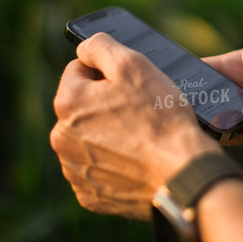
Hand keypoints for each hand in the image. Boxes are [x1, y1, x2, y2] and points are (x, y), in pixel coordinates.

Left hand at [50, 33, 220, 219]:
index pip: (78, 70)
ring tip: (140, 136)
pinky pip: (97, 169)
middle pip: (82, 106)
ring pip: (89, 138)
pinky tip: (135, 160)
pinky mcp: (90, 195)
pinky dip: (113, 163)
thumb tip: (84, 48)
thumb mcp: (134, 64)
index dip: (107, 73)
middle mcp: (61, 138)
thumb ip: (100, 46)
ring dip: (108, 132)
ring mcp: (74, 170)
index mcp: (67, 102)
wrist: (182, 173)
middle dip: (105, 103)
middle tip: (139, 110)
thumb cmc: (161, 117)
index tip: (130, 85)